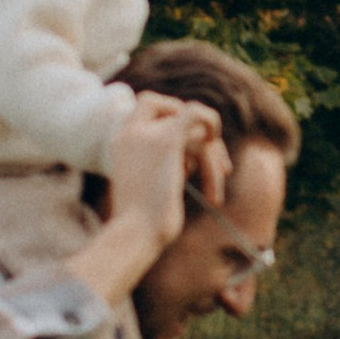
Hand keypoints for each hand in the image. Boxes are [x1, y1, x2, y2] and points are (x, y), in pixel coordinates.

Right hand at [107, 95, 231, 251]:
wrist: (136, 234)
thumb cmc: (143, 222)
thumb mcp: (150, 186)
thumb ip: (166, 161)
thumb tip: (200, 147)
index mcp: (119, 139)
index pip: (148, 104)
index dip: (173, 117)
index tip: (188, 151)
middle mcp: (129, 130)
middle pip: (174, 111)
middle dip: (198, 135)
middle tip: (218, 168)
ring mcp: (146, 132)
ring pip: (193, 126)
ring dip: (212, 158)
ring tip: (215, 194)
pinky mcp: (166, 140)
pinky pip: (195, 113)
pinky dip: (212, 122)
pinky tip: (219, 150)